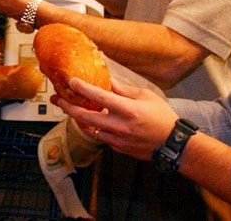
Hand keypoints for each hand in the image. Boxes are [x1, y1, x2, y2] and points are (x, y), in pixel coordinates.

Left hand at [54, 78, 177, 160]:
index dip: (83, 88)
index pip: (99, 97)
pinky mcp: (118, 148)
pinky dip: (93, 128)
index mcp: (127, 109)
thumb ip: (124, 90)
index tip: (71, 81)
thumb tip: (108, 81)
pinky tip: (89, 121)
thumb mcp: (146, 96)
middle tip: (58, 99)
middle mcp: (119, 125)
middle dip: (68, 107)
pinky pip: (100, 137)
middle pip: (85, 117)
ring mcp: (117, 139)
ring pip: (89, 128)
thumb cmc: (162, 117)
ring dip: (77, 118)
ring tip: (69, 109)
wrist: (172, 143)